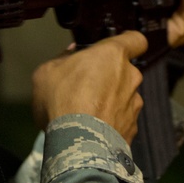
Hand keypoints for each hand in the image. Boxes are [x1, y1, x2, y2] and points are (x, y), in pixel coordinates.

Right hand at [31, 31, 147, 142]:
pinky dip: (112, 122)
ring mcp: (134, 103)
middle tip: (88, 87)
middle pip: (125, 70)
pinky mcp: (134, 127)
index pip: (136, 39)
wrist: (78, 143)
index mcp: (113, 55)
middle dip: (110, 77)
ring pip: (125, 96)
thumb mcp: (46, 72)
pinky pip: (123, 119)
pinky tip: (95, 130)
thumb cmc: (61, 99)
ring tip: (89, 113)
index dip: (129, 42)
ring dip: (112, 101)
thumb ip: (61, 58)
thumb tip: (72, 52)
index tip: (117, 49)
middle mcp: (131, 76)